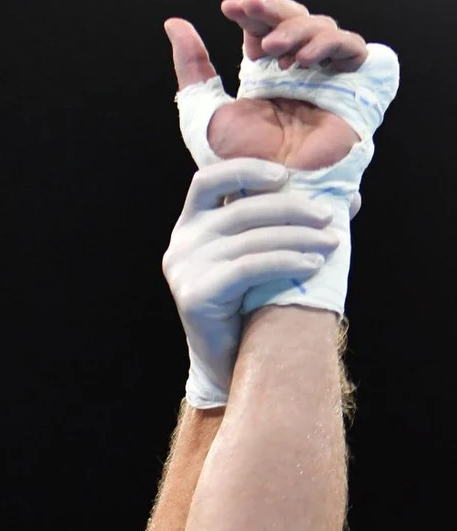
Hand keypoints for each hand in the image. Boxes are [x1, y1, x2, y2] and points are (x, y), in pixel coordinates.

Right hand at [164, 159, 338, 407]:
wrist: (230, 360)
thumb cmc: (251, 303)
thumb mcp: (263, 254)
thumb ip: (287, 223)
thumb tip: (348, 198)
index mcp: (191, 225)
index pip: (207, 180)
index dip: (245, 170)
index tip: (284, 177)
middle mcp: (182, 242)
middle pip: (240, 209)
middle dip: (291, 209)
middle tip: (327, 218)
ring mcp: (184, 269)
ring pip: (250, 239)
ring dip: (298, 237)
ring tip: (331, 243)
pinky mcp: (195, 295)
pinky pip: (249, 267)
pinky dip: (286, 261)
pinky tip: (313, 264)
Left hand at [166, 0, 366, 169]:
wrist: (269, 193)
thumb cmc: (235, 164)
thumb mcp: (203, 110)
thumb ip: (192, 68)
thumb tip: (174, 23)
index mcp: (264, 79)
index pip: (265, 28)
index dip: (252, 11)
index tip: (229, 7)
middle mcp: (298, 77)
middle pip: (296, 20)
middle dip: (272, 9)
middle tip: (248, 11)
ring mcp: (327, 82)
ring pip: (324, 28)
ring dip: (296, 28)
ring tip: (274, 50)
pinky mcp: (354, 92)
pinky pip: (356, 50)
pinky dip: (331, 43)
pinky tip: (305, 58)